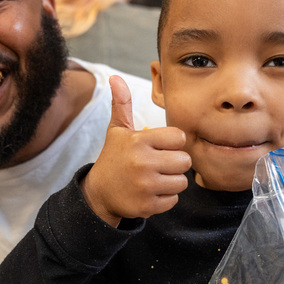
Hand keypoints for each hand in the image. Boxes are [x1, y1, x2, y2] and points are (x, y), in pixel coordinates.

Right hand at [81, 75, 190, 225]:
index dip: (172, 143)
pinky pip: (173, 200)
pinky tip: (150, 192)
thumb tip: (115, 78)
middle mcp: (143, 163)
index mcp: (140, 141)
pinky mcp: (148, 206)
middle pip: (185, 161)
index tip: (159, 147)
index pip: (179, 138)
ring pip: (181, 182)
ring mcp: (146, 186)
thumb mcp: (117, 131)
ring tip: (155, 178)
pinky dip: (165, 198)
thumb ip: (121, 104)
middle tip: (159, 164)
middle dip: (175, 163)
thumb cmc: (114, 158)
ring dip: (172, 181)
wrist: (99, 193)